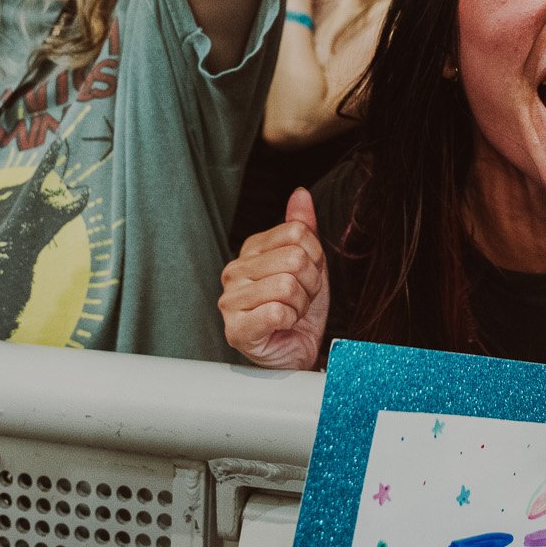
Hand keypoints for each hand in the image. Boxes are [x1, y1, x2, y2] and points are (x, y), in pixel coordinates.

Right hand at [219, 188, 329, 370]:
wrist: (296, 352)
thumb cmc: (299, 310)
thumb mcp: (309, 264)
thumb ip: (302, 227)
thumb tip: (300, 194)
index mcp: (251, 250)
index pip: (297, 232)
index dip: (315, 258)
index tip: (308, 277)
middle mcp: (234, 271)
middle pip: (295, 259)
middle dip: (310, 284)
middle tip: (300, 299)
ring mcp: (230, 301)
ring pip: (287, 286)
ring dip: (300, 305)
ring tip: (291, 313)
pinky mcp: (235, 329)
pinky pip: (276, 311)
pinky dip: (290, 321)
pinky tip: (282, 325)